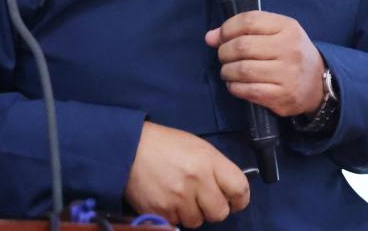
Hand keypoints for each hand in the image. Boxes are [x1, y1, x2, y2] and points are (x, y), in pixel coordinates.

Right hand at [124, 121, 249, 227]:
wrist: (128, 147)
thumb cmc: (164, 145)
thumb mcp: (196, 146)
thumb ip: (216, 167)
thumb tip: (231, 190)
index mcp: (207, 160)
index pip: (239, 188)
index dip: (240, 199)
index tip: (235, 201)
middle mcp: (196, 180)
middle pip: (220, 212)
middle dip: (214, 208)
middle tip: (203, 199)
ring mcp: (178, 198)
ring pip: (197, 221)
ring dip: (192, 213)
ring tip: (180, 194)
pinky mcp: (161, 211)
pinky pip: (177, 224)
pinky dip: (174, 215)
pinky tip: (167, 198)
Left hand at [205, 11, 324, 116]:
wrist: (318, 83)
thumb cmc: (290, 53)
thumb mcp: (275, 33)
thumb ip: (244, 30)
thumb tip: (210, 37)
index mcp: (287, 27)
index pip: (249, 21)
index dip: (227, 29)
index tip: (220, 37)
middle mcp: (289, 49)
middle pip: (242, 46)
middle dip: (224, 52)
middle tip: (223, 56)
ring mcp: (287, 74)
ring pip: (243, 70)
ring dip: (227, 71)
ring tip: (227, 71)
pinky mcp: (283, 96)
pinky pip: (249, 91)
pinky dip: (235, 87)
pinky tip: (234, 84)